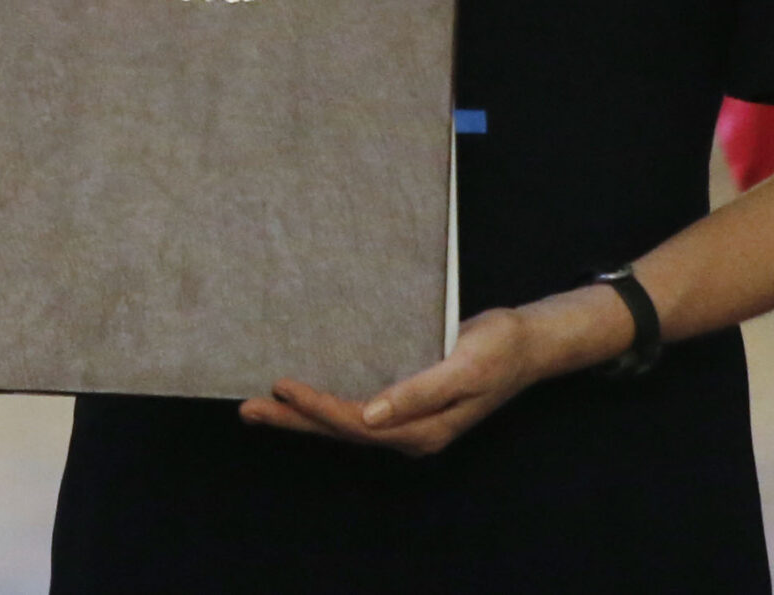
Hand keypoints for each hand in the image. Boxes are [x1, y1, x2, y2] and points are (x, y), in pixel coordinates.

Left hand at [236, 306, 550, 457]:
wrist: (527, 342)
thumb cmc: (500, 350)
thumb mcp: (464, 369)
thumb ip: (419, 393)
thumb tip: (371, 418)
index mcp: (424, 431)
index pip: (356, 425)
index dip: (317, 408)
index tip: (280, 387)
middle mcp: (409, 432)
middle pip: (340, 430)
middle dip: (293, 420)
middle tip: (246, 408)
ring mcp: (406, 419)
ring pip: (344, 421)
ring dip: (302, 414)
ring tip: (258, 403)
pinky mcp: (404, 399)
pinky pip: (356, 405)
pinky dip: (325, 401)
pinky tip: (301, 394)